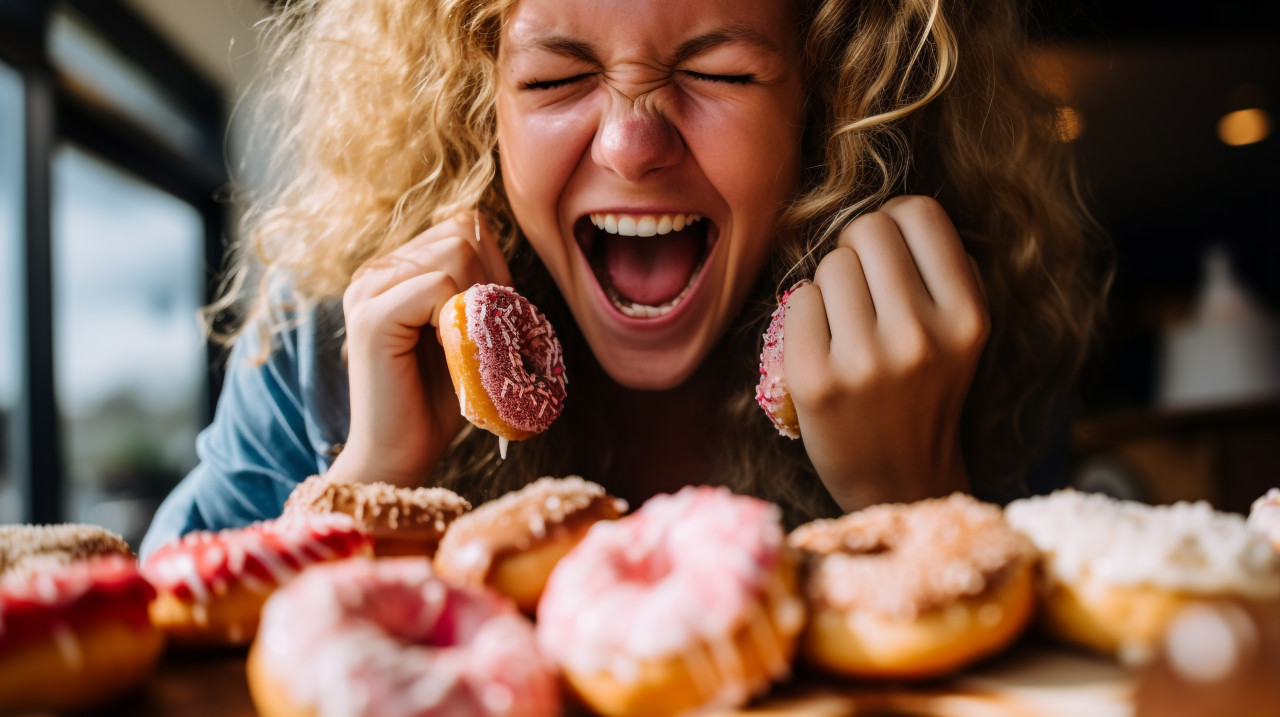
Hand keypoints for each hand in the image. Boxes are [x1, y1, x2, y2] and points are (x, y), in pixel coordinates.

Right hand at [326, 212, 511, 486]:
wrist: (400, 454)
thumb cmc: (439, 399)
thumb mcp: (467, 329)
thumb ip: (476, 283)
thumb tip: (496, 241)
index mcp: (394, 269)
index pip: (462, 225)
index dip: (493, 265)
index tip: (488, 317)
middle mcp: (375, 271)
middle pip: (461, 233)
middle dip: (490, 281)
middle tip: (480, 336)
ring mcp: (367, 290)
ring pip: (455, 252)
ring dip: (478, 300)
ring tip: (463, 345)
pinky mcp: (371, 317)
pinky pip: (437, 286)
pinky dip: (459, 320)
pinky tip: (450, 353)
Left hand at [784, 195, 988, 510]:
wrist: (899, 478)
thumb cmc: (923, 389)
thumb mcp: (961, 330)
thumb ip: (939, 269)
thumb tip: (890, 211)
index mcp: (968, 316)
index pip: (918, 211)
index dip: (895, 224)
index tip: (891, 256)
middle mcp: (922, 336)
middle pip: (866, 229)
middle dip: (858, 250)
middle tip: (862, 292)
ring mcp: (867, 361)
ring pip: (829, 263)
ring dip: (830, 285)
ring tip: (846, 326)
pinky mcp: (816, 381)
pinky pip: (798, 300)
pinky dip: (805, 316)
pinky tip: (823, 347)